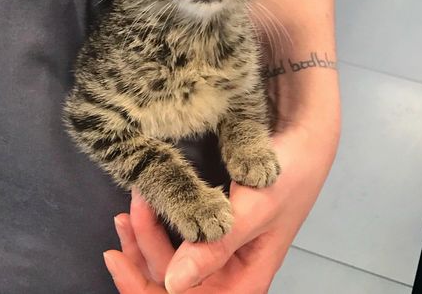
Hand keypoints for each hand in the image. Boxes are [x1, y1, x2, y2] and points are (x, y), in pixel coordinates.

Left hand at [103, 109, 338, 293]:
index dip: (147, 290)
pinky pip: (173, 243)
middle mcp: (228, 274)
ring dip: (142, 241)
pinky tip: (138, 211)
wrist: (302, 142)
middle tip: (123, 217)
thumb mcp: (253, 211)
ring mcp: (217, 255)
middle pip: (171, 286)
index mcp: (244, 281)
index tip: (118, 259)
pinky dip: (151, 229)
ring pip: (167, 265)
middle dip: (142, 256)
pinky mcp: (209, 234)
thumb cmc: (288, 177)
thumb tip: (173, 284)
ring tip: (127, 210)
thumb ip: (215, 247)